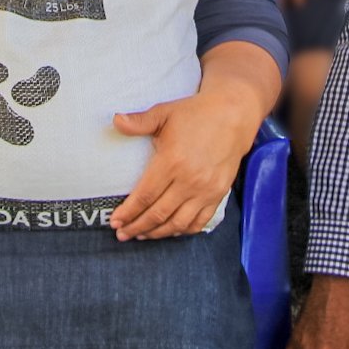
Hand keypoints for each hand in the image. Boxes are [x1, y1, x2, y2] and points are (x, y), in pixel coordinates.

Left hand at [109, 83, 253, 240]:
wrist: (233, 115)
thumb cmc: (195, 114)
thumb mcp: (164, 113)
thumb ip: (139, 121)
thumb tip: (115, 120)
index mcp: (172, 161)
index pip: (145, 196)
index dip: (128, 212)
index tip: (115, 221)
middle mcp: (189, 180)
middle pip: (158, 214)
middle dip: (137, 227)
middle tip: (122, 234)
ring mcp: (206, 190)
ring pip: (178, 223)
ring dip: (157, 233)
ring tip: (142, 235)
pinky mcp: (218, 194)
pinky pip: (199, 221)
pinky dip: (183, 231)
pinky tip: (170, 231)